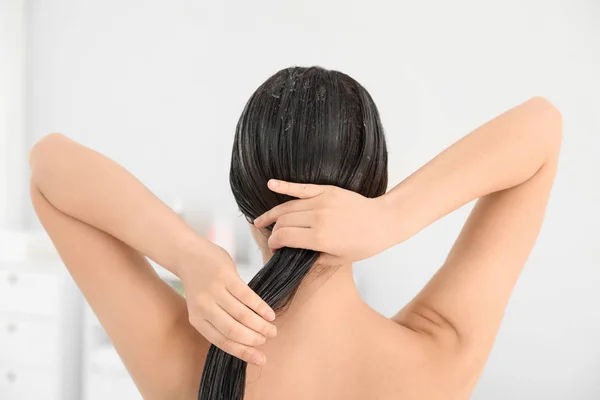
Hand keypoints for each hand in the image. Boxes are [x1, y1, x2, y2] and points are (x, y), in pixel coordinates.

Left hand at [178, 239, 276, 364]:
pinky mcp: (225, 276)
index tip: (260, 358)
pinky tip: (270, 314)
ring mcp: (214, 291)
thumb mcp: (203, 305)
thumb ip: (219, 321)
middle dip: (254, 339)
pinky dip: (261, 307)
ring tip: (272, 329)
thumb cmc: (201, 283)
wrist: (188, 254)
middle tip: (268, 339)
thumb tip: (246, 340)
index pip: (222, 341)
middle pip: (233, 330)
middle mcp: (204, 307)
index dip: (243, 352)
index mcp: (197, 319)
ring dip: (260, 325)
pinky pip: (247, 296)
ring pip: (242, 314)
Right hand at [253, 179, 394, 262]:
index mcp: (319, 238)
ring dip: (273, 214)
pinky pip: (301, 188)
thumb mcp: (338, 260)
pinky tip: (270, 184)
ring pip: (288, 206)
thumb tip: (294, 254)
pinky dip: (284, 185)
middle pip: (283, 222)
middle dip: (274, 231)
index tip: (274, 248)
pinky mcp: (327, 190)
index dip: (274, 244)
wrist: (384, 222)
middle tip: (273, 238)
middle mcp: (318, 218)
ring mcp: (322, 201)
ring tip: (261, 221)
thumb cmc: (364, 244)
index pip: (284, 237)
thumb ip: (313, 258)